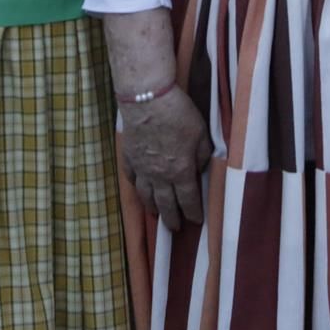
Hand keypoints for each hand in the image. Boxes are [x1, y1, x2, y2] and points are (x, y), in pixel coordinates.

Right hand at [119, 87, 210, 231]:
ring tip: (155, 215)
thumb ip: (201, 154)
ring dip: (151, 207)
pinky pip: (131, 177)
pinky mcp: (128, 156)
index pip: (188, 200)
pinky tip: (137, 189)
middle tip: (174, 229)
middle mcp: (160, 176)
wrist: (147, 99)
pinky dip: (135, 186)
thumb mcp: (201, 133)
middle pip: (165, 204)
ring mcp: (141, 168)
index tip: (196, 221)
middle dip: (171, 219)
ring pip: (145, 195)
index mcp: (181, 172)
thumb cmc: (178, 114)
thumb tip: (199, 168)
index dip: (193, 213)